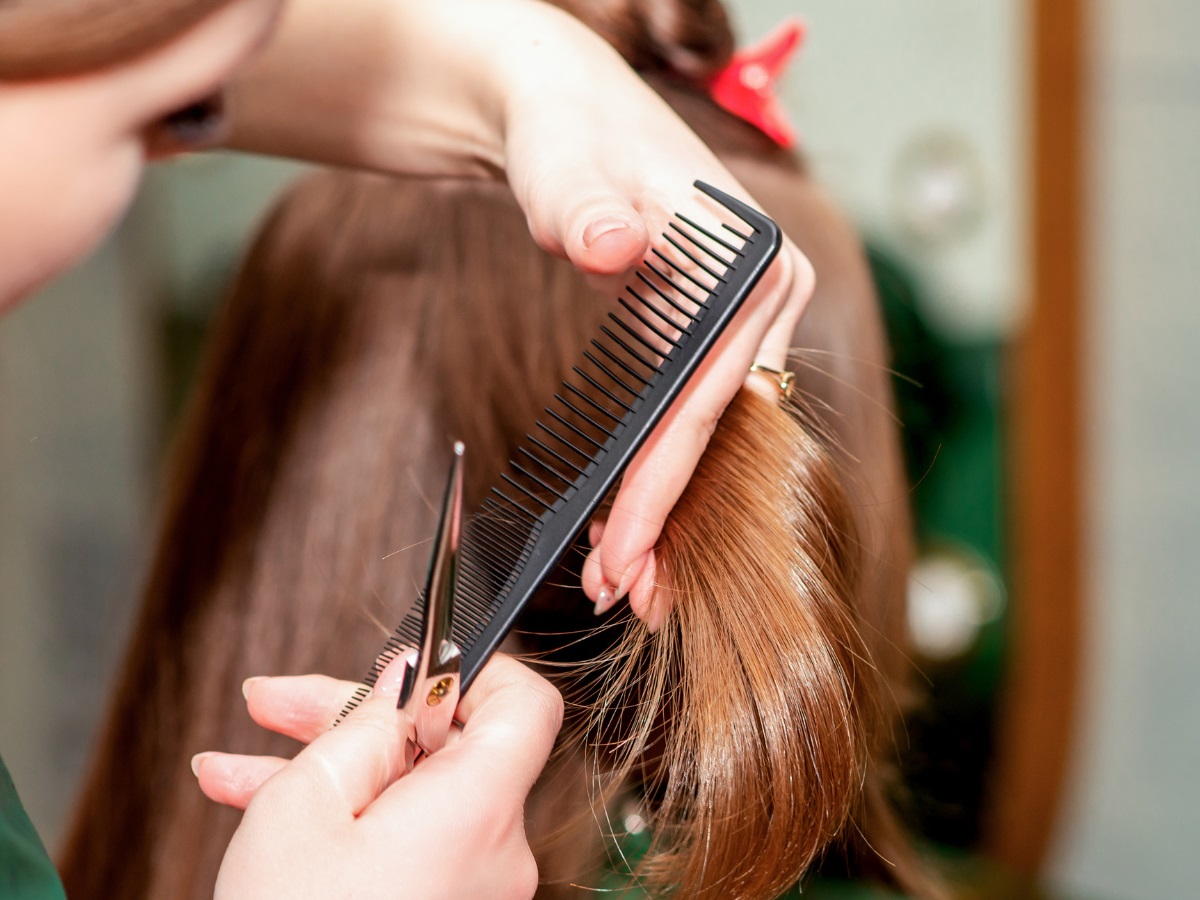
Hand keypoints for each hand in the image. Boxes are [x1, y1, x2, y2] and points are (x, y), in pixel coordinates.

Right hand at [193, 655, 562, 899]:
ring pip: (412, 795)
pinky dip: (348, 819)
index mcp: (477, 810)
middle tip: (282, 700)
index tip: (407, 664)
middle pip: (447, 746)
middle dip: (360, 716)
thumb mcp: (304, 804)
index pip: (526, 706)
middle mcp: (494, 852)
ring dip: (333, 768)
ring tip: (242, 759)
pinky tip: (264, 800)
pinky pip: (407, 842)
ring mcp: (471, 889)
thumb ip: (364, 725)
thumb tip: (404, 681)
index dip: (472, 669)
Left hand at [490, 6, 811, 627]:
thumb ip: (584, 206)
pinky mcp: (707, 332)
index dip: (662, 485)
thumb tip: (611, 245)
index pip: (708, 399)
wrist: (558, 110)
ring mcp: (740, 317)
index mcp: (755, 260)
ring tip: (623, 580)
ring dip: (666, 511)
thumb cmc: (564, 132)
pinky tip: (630, 521)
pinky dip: (660, 473)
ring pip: (710, 437)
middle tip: (618, 592)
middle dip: (666, 518)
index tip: (620, 552)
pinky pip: (691, 417)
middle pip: (719, 431)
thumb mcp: (565, 163)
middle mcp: (765, 296)